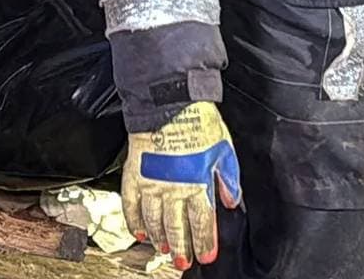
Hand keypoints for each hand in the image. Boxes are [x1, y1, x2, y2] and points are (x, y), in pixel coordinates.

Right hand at [121, 102, 240, 268]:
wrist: (168, 103)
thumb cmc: (198, 121)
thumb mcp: (224, 149)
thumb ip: (229, 178)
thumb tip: (232, 201)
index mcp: (198, 184)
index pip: (202, 223)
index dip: (205, 243)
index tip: (206, 256)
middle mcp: (173, 189)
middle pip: (176, 228)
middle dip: (182, 249)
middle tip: (184, 262)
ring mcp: (151, 184)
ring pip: (154, 221)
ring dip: (160, 239)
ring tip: (165, 250)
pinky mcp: (134, 175)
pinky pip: (131, 206)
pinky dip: (135, 222)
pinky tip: (140, 232)